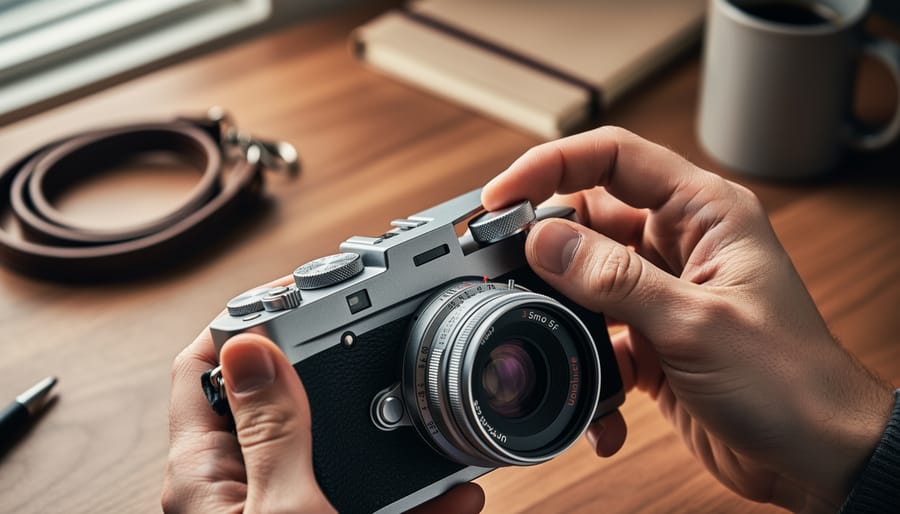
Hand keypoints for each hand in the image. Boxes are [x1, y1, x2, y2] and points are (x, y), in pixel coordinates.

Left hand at [163, 325, 484, 512]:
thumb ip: (270, 431)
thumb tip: (251, 342)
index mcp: (206, 475)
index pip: (204, 367)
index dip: (243, 320)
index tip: (298, 292)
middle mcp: (240, 493)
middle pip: (284, 404)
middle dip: (340, 374)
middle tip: (387, 342)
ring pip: (342, 456)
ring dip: (391, 439)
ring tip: (436, 423)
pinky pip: (375, 508)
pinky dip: (417, 502)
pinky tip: (457, 497)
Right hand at [483, 126, 893, 511]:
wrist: (814, 456)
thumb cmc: (790, 382)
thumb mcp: (695, 323)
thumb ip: (614, 278)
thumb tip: (543, 239)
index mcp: (705, 213)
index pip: (615, 159)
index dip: (552, 167)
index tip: (503, 195)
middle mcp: (682, 245)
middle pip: (590, 220)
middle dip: (547, 248)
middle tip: (508, 272)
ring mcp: (665, 292)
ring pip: (586, 281)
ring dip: (567, 316)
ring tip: (555, 341)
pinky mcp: (652, 337)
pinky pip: (599, 336)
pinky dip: (589, 367)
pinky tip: (600, 400)